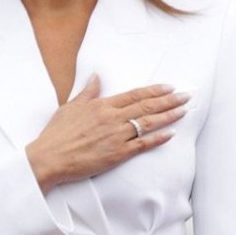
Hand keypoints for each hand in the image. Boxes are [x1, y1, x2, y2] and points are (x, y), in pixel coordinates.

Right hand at [26, 74, 189, 192]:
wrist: (49, 158)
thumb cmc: (56, 134)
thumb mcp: (70, 107)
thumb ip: (87, 92)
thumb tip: (96, 77)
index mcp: (102, 105)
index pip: (134, 95)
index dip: (154, 91)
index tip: (169, 87)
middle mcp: (112, 118)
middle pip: (146, 107)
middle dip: (169, 100)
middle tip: (186, 96)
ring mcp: (116, 136)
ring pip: (148, 123)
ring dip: (169, 116)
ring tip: (184, 110)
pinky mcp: (117, 154)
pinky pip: (142, 145)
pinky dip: (158, 139)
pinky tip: (171, 134)